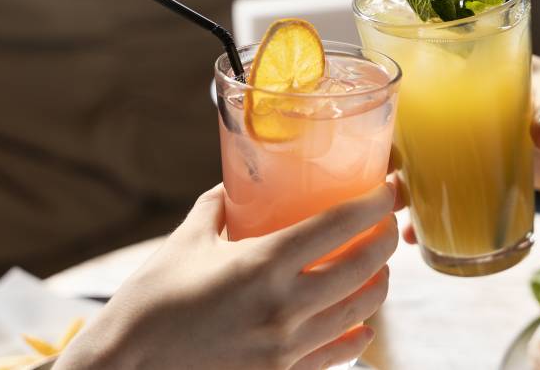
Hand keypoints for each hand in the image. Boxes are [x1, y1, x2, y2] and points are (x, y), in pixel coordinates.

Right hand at [55, 183, 396, 369]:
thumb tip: (235, 186)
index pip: (340, 225)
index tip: (389, 188)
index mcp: (262, 264)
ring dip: (378, 284)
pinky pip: (337, 355)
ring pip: (360, 311)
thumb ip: (217, 207)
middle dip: (386, 239)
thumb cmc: (150, 302)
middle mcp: (284, 306)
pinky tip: (361, 325)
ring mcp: (287, 347)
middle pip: (364, 266)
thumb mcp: (184, 243)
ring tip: (376, 267)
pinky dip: (356, 335)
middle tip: (386, 222)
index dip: (376, 202)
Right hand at [393, 57, 539, 243]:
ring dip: (403, 189)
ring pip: (420, 168)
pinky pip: (446, 193)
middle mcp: (455, 114)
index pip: (418, 89)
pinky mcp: (476, 177)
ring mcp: (463, 149)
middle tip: (383, 181)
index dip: (393, 110)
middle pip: (408, 136)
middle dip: (389, 159)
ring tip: (394, 213)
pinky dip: (430, 214)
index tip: (378, 133)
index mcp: (469, 80)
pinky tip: (415, 236)